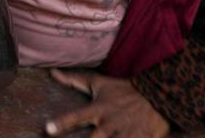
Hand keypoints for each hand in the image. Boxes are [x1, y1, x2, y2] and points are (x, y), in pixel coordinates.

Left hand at [46, 69, 169, 137]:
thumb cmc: (122, 90)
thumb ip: (74, 80)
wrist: (156, 95)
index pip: (76, 117)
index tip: (48, 129)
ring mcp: (126, 133)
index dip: (61, 123)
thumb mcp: (99, 83)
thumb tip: (53, 73)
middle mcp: (110, 123)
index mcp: (98, 109)